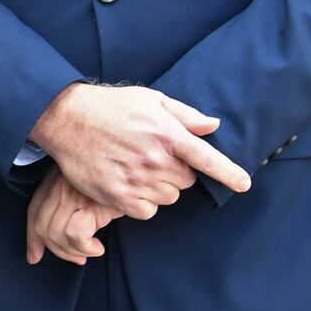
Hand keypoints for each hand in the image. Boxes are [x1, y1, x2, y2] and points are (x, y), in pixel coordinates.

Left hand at [25, 170, 114, 265]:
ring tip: (93, 250)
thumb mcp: (88, 187)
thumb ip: (68, 204)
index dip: (32, 238)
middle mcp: (60, 185)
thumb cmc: (117, 180)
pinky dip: (86, 248)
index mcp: (56, 179)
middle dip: (57, 250)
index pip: (34, 211)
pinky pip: (75, 235)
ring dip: (74, 252)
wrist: (138, 166)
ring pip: (56, 234)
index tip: (35, 256)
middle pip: (42, 226)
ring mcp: (73, 194)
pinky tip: (98, 247)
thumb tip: (45, 243)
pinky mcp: (89, 204)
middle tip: (77, 258)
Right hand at [28, 83, 249, 220]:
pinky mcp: (117, 196)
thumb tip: (213, 125)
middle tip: (155, 158)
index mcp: (167, 133)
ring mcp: (136, 179)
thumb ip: (184, 115)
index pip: (207, 159)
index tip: (244, 184)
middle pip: (187, 182)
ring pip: (168, 198)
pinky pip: (147, 211)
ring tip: (139, 169)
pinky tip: (130, 185)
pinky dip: (143, 203)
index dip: (229, 173)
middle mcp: (154, 159)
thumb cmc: (110, 106)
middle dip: (178, 172)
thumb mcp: (150, 99)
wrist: (66, 118)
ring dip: (160, 188)